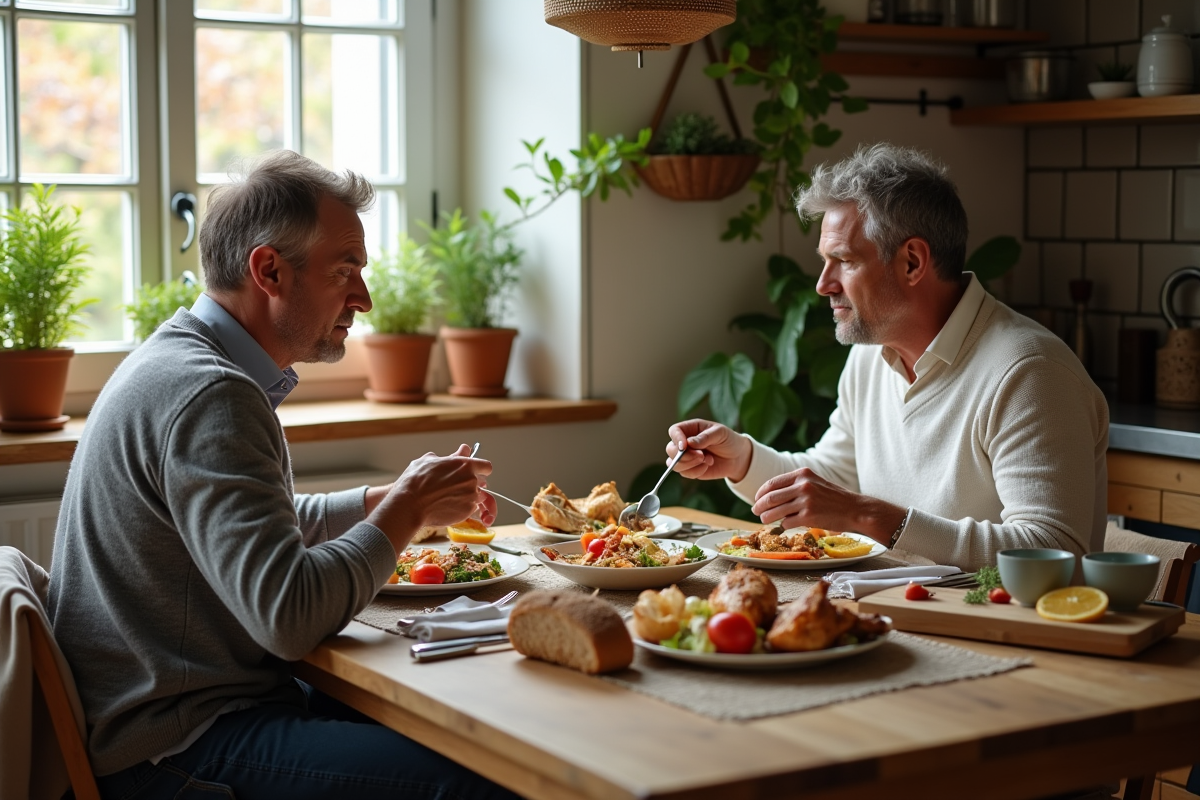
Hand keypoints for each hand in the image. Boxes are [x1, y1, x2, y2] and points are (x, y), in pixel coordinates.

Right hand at [370, 444, 493, 550]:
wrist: (409, 505)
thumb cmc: (416, 481)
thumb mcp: (430, 460)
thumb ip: (453, 455)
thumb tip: (464, 449)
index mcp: (465, 465)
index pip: (486, 466)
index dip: (480, 469)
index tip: (472, 471)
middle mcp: (471, 481)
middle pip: (481, 482)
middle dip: (471, 483)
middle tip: (453, 485)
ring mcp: (470, 498)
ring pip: (475, 496)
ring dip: (466, 495)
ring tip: (447, 496)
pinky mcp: (466, 513)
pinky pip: (469, 508)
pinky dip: (461, 507)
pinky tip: (446, 505)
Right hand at [666, 419, 752, 481]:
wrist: (737, 457)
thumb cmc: (728, 440)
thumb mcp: (720, 433)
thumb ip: (705, 437)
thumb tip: (689, 442)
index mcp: (690, 429)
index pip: (674, 431)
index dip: (676, 438)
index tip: (684, 446)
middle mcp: (684, 442)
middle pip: (670, 449)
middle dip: (684, 455)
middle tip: (701, 456)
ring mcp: (685, 457)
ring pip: (674, 464)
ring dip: (690, 465)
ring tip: (708, 460)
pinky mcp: (689, 469)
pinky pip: (684, 473)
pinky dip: (696, 472)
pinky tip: (707, 466)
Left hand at [752, 467, 904, 543]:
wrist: (856, 509)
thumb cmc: (835, 498)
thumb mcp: (815, 482)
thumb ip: (796, 484)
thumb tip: (772, 494)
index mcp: (802, 474)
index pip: (772, 483)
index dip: (761, 493)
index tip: (757, 499)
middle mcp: (803, 485)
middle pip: (770, 497)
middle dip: (759, 506)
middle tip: (755, 511)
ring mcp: (805, 501)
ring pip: (775, 510)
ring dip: (767, 517)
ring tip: (765, 520)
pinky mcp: (809, 516)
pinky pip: (787, 522)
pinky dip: (783, 525)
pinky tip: (785, 525)